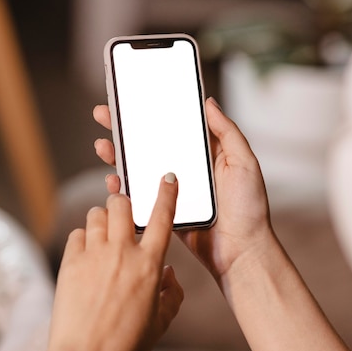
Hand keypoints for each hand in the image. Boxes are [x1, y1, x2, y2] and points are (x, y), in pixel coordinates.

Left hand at [48, 175, 182, 350]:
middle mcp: (122, 253)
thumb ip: (172, 293)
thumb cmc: (126, 344)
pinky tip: (86, 255)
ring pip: (97, 214)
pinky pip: (77, 234)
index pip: (162, 217)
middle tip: (122, 214)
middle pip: (121, 204)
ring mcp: (94, 255)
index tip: (166, 178)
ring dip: (102, 219)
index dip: (166, 193)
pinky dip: (83, 239)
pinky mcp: (70, 263)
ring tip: (103, 236)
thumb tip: (168, 272)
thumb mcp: (161, 321)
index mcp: (149, 265)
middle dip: (123, 202)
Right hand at [93, 98, 271, 285]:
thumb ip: (227, 132)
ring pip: (139, 169)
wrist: (241, 251)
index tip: (132, 98)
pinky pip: (139, 196)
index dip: (153, 112)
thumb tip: (208, 103)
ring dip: (118, 156)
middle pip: (150, 144)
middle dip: (125, 129)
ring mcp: (172, 190)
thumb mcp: (244, 163)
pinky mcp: (163, 210)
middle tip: (104, 114)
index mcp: (204, 155)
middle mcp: (186, 170)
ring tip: (103, 145)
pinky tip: (112, 180)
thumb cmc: (249, 209)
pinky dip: (122, 188)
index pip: (173, 127)